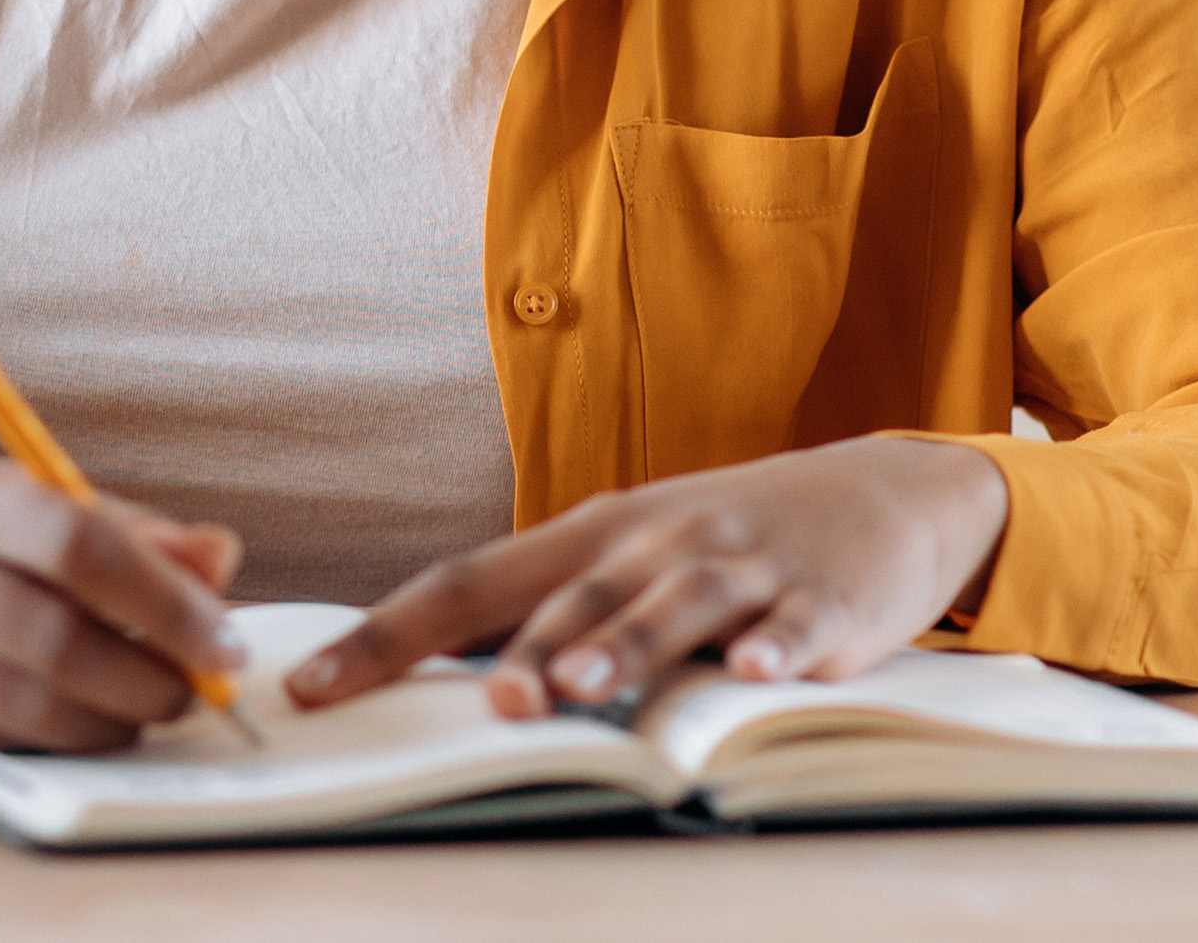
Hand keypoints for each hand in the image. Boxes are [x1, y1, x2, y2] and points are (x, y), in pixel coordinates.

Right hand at [0, 461, 246, 751]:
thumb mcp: (42, 507)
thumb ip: (136, 534)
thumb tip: (219, 560)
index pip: (74, 542)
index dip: (161, 599)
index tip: (223, 641)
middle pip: (52, 636)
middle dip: (145, 675)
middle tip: (197, 690)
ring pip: (26, 704)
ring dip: (112, 719)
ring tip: (153, 708)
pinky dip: (63, 739)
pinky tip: (92, 722)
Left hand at [284, 438, 1008, 718]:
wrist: (883, 492)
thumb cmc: (728, 544)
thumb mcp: (632, 564)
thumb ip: (546, 617)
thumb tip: (436, 686)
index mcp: (589, 539)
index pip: (467, 584)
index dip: (389, 636)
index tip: (315, 688)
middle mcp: (653, 543)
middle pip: (570, 596)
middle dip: (522, 652)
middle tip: (481, 705)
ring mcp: (740, 566)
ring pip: (670, 605)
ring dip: (622, 646)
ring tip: (575, 686)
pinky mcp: (822, 599)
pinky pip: (792, 625)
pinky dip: (772, 648)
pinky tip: (753, 673)